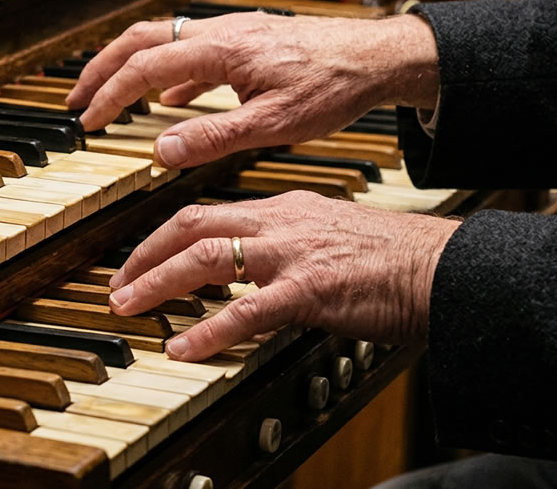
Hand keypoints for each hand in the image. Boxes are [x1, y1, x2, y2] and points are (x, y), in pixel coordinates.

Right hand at [67, 12, 439, 168]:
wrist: (376, 57)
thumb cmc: (334, 85)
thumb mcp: (273, 122)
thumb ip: (214, 136)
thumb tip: (161, 148)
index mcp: (220, 49)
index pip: (144, 66)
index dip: (110, 94)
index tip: (87, 121)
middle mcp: (220, 32)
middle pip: (141, 39)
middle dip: (102, 69)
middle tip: (77, 99)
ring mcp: (232, 33)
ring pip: (164, 39)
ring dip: (130, 66)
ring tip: (109, 95)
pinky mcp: (246, 41)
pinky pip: (192, 50)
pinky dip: (167, 71)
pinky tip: (169, 97)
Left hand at [107, 191, 460, 361]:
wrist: (437, 267)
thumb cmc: (391, 258)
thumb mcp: (327, 235)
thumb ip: (286, 245)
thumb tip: (251, 267)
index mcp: (284, 209)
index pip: (208, 212)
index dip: (165, 236)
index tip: (141, 259)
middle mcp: (281, 222)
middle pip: (193, 224)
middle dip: (146, 254)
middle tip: (119, 283)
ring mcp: (292, 254)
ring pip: (207, 257)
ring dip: (159, 283)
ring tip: (130, 306)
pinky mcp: (309, 290)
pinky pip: (245, 312)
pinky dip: (208, 331)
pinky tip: (183, 348)